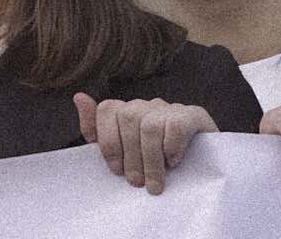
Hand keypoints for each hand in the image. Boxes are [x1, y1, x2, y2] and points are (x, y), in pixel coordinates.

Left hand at [74, 93, 212, 193]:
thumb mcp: (122, 153)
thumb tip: (79, 97)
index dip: (109, 140)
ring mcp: (171, 108)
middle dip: (130, 157)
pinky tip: (173, 162)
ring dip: (151, 160)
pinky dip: (172, 148)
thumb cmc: (155, 163)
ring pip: (150, 126)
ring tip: (155, 183)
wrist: (202, 167)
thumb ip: (97, 130)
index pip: (107, 109)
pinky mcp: (194, 116)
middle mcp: (147, 105)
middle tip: (137, 183)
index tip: (116, 169)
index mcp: (127, 111)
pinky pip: (176, 126)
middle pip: (129, 119)